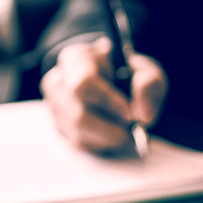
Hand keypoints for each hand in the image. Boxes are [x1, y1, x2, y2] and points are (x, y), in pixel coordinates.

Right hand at [41, 37, 167, 152]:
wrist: (108, 78)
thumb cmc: (125, 72)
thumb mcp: (145, 69)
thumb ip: (148, 86)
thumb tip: (143, 116)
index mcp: (76, 60)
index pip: (84, 84)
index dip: (107, 103)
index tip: (130, 114)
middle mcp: (58, 82)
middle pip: (77, 115)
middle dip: (110, 127)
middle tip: (131, 127)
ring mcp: (54, 106)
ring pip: (77, 132)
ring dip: (107, 137)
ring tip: (124, 129)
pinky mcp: (59, 125)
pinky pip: (79, 142)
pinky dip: (101, 142)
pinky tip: (111, 132)